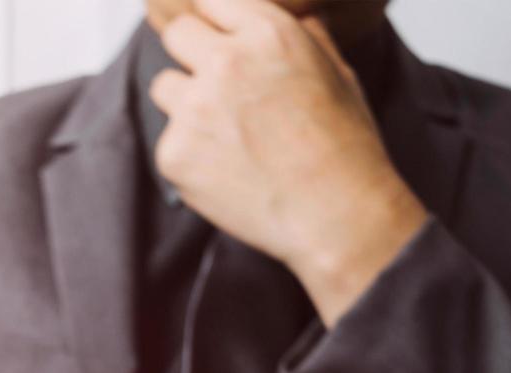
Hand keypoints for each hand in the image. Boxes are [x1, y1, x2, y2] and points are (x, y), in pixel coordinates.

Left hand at [149, 0, 428, 322]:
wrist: (337, 214)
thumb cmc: (344, 145)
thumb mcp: (337, 73)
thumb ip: (305, 36)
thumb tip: (295, 17)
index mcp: (268, 33)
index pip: (213, 2)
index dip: (219, 24)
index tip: (223, 41)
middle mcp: (225, 63)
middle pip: (177, 34)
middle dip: (194, 53)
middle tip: (220, 84)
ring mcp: (194, 109)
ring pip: (165, 86)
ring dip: (187, 102)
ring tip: (231, 132)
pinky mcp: (175, 153)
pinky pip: (169, 138)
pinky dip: (191, 152)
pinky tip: (229, 167)